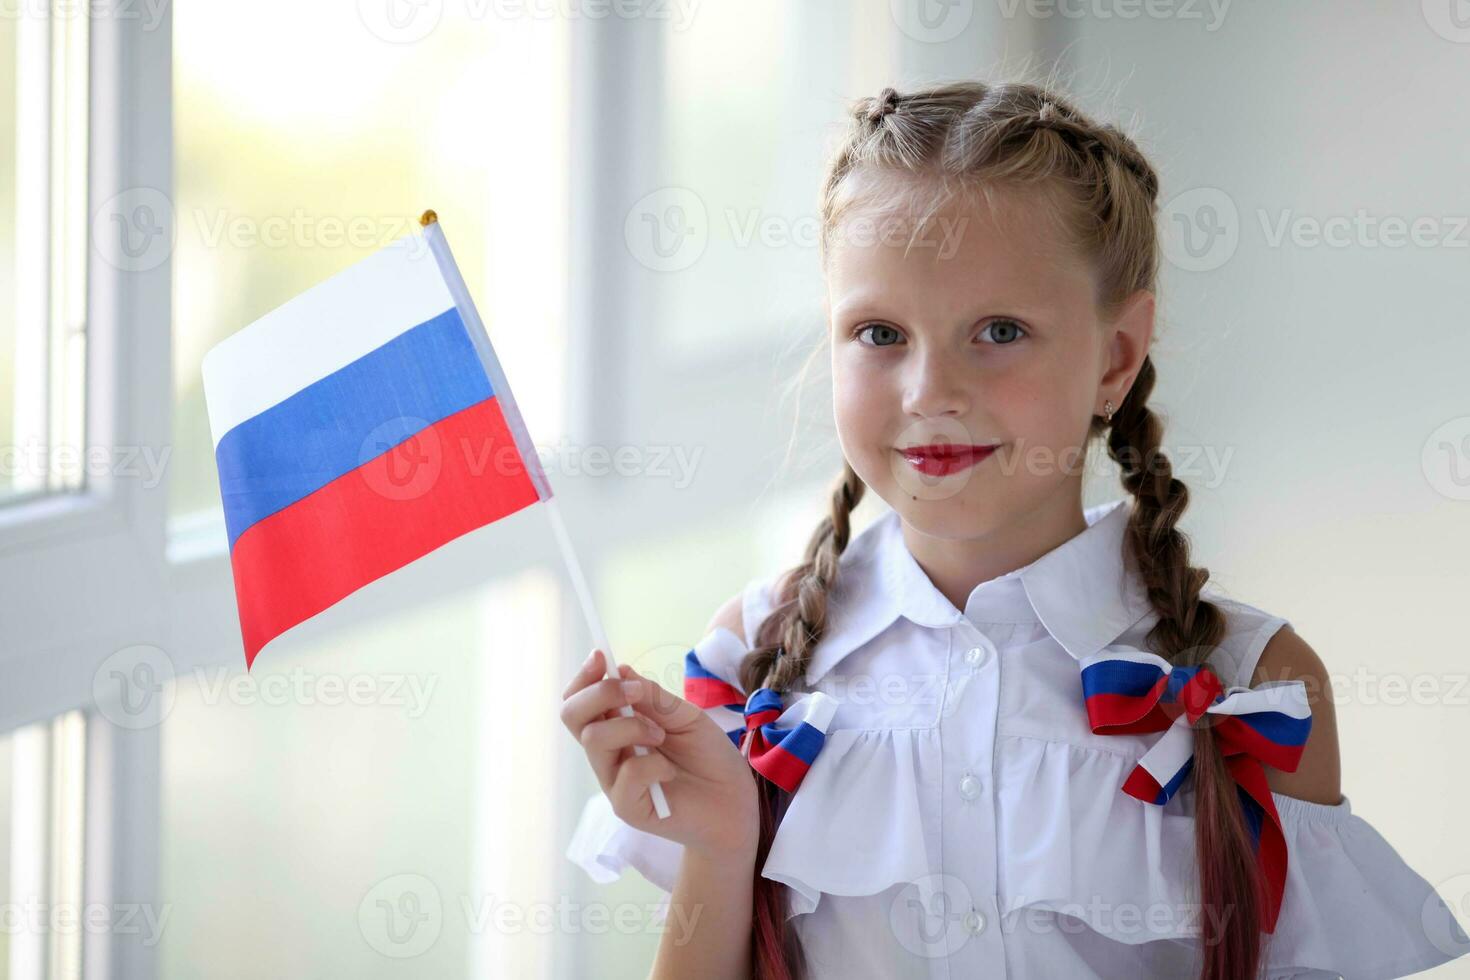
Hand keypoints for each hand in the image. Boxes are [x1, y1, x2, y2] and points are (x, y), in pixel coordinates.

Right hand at [561, 649, 759, 859]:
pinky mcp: (627, 807)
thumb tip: (620, 669)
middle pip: (573, 716)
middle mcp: (609, 753)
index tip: (600, 656)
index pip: (580, 701)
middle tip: (635, 692)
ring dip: (632, 726)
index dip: (584, 677)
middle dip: (600, 693)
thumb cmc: (709, 758)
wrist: (735, 802)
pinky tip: (670, 772)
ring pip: (595, 740)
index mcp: (618, 727)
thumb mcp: (686, 716)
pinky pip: (625, 775)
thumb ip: (654, 698)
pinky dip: (652, 764)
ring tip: (662, 735)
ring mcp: (614, 781)